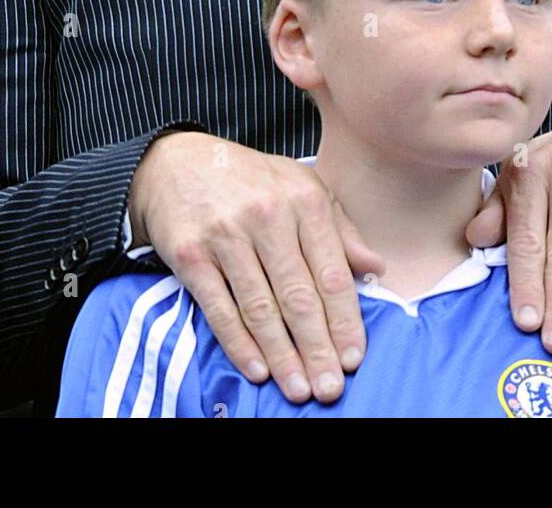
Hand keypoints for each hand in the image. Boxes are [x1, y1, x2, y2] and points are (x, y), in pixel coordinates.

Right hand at [127, 132, 384, 404]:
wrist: (176, 162)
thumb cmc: (251, 180)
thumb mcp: (302, 187)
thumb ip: (340, 228)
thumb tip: (375, 268)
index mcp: (303, 199)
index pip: (331, 272)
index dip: (345, 320)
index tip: (354, 356)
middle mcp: (267, 215)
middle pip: (298, 296)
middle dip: (317, 348)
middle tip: (330, 388)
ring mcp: (226, 235)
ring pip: (261, 307)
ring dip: (282, 355)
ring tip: (299, 389)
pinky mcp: (191, 255)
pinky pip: (219, 308)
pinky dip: (239, 343)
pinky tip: (258, 369)